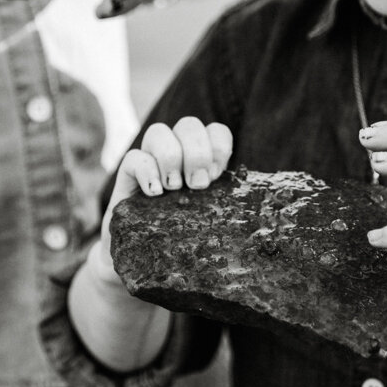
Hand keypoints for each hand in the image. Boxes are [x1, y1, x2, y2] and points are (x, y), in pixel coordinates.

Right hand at [88, 117, 232, 283]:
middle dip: (196, 152)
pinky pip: (134, 157)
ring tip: (174, 188)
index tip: (217, 175)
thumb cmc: (183, 239)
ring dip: (170, 157)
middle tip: (198, 185)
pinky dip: (147, 171)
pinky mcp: (127, 175)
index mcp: (202, 161)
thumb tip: (258, 224)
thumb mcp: (208, 219)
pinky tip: (154, 193)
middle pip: (188, 125)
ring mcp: (150, 161)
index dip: (218, 146)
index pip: (215, 131)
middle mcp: (177, 154)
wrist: (145, 262)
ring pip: (158, 132)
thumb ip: (224, 206)